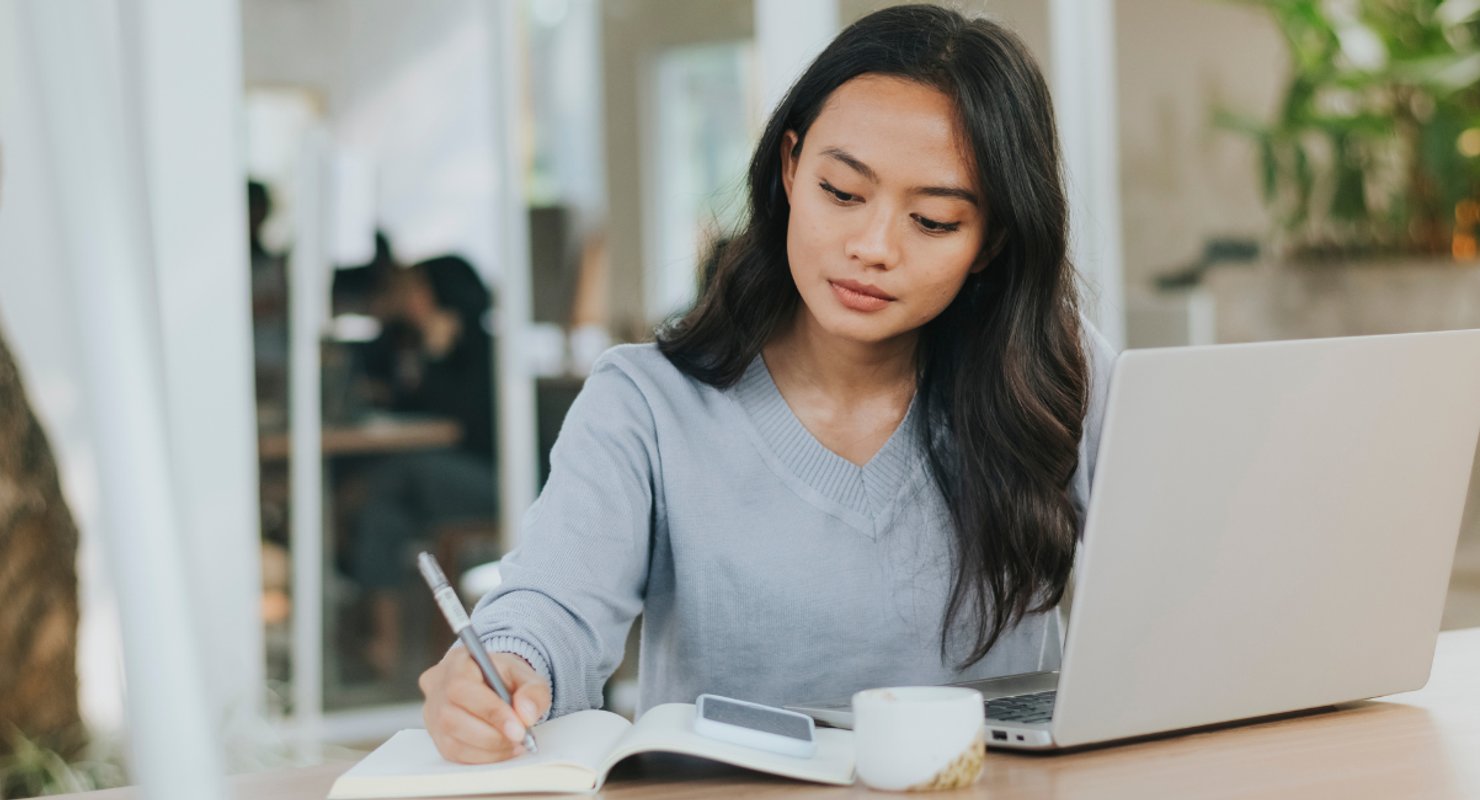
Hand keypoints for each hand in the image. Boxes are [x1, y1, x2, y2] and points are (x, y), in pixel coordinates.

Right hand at [419, 647, 551, 763]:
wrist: (490, 682)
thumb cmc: (503, 677)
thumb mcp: (525, 675)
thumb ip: (532, 691)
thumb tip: (526, 715)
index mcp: (457, 663)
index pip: (463, 689)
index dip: (491, 712)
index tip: (518, 730)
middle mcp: (437, 687)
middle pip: (453, 719)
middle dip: (492, 736)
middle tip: (520, 739)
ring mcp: (431, 713)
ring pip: (452, 741)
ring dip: (489, 750)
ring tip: (515, 745)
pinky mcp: (435, 736)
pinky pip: (454, 754)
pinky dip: (482, 757)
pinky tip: (501, 750)